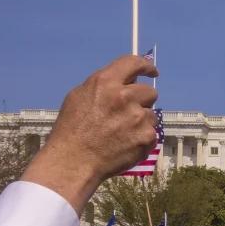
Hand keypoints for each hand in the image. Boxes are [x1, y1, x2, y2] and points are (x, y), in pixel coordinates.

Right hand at [22, 55, 158, 211]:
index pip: (134, 63)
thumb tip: (125, 81)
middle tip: (128, 113)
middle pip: (150, 92)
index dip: (146, 66)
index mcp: (105, 83)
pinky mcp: (146, 137)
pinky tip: (125, 144)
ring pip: (152, 114)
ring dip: (142, 122)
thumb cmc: (72, 130)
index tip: (151, 71)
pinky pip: (152, 133)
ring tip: (121, 133)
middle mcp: (124, 97)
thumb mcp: (79, 97)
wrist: (73, 162)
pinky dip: (142, 139)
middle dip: (142, 101)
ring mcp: (138, 118)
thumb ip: (104, 85)